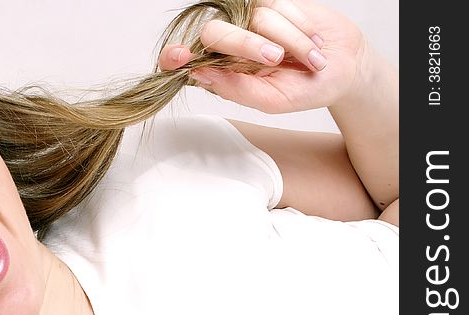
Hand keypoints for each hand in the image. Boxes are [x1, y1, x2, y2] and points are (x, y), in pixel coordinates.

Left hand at [159, 0, 370, 113]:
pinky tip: (311, 41)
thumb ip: (236, 89)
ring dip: (287, 40)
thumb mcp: (272, 100)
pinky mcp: (270, 3)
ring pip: (253, 18)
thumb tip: (200, 74)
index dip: (175, 57)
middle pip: (216, 32)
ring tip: (309, 59)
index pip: (186, 61)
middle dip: (246, 45)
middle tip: (275, 60)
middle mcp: (229, 46)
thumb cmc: (306, 89)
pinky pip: (275, 5)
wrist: (344, 67)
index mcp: (221, 73)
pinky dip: (297, 25)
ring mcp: (248, 21)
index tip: (177, 56)